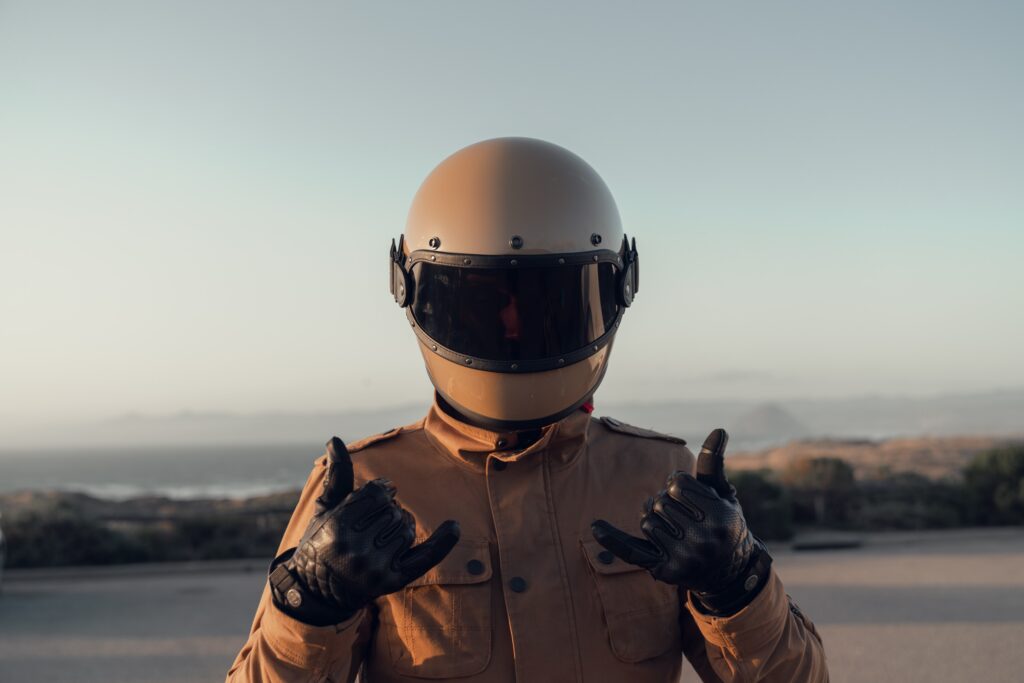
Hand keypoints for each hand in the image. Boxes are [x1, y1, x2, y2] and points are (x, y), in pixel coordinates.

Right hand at [272, 437, 459, 624]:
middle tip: (376, 519)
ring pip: (406, 529)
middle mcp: (355, 549)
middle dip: (388, 508)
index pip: (376, 493)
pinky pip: (424, 558)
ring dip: (401, 524)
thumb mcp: (325, 506)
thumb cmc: (323, 539)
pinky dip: (442, 542)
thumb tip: (335, 440)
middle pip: (392, 511)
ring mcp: (375, 568)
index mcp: (337, 526)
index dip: (382, 489)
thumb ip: (336, 474)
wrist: (319, 589)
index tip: (380, 493)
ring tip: (384, 531)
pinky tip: (454, 526)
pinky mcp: (392, 582)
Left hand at [591, 429, 769, 612]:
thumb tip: (718, 429)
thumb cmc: (723, 523)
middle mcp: (702, 538)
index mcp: (718, 515)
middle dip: (666, 502)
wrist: (729, 571)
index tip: (689, 495)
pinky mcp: (666, 571)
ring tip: (674, 528)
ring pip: (647, 522)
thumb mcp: (722, 493)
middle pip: (660, 502)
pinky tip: (596, 527)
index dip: (678, 484)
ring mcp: (683, 557)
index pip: (677, 483)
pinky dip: (613, 539)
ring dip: (655, 519)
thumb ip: (713, 463)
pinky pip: (632, 551)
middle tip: (682, 515)